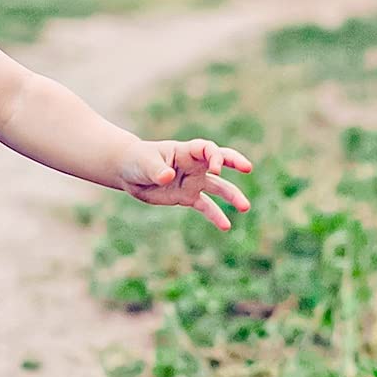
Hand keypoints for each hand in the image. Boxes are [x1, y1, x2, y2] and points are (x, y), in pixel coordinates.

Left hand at [117, 137, 253, 230]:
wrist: (128, 173)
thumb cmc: (137, 160)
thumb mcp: (144, 163)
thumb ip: (157, 170)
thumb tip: (168, 177)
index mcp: (185, 152)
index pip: (207, 149)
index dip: (215, 157)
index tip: (216, 169)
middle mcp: (193, 165)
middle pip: (220, 161)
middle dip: (235, 162)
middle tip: (248, 168)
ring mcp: (192, 181)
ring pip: (218, 187)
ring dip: (232, 196)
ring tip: (245, 207)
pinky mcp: (187, 197)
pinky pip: (205, 206)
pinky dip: (215, 216)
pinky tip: (226, 226)